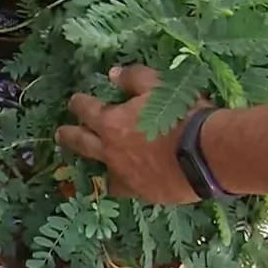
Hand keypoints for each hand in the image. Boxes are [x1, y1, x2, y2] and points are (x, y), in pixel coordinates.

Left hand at [54, 64, 205, 203]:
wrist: (208, 155)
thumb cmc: (183, 115)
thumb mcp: (158, 86)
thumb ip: (132, 78)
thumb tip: (112, 74)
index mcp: (111, 123)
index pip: (86, 110)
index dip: (79, 103)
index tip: (74, 101)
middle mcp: (111, 152)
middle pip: (81, 144)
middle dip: (68, 136)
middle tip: (59, 135)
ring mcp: (125, 175)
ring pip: (103, 173)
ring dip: (98, 166)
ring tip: (95, 166)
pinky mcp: (144, 193)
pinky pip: (128, 190)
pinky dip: (127, 183)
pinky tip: (131, 181)